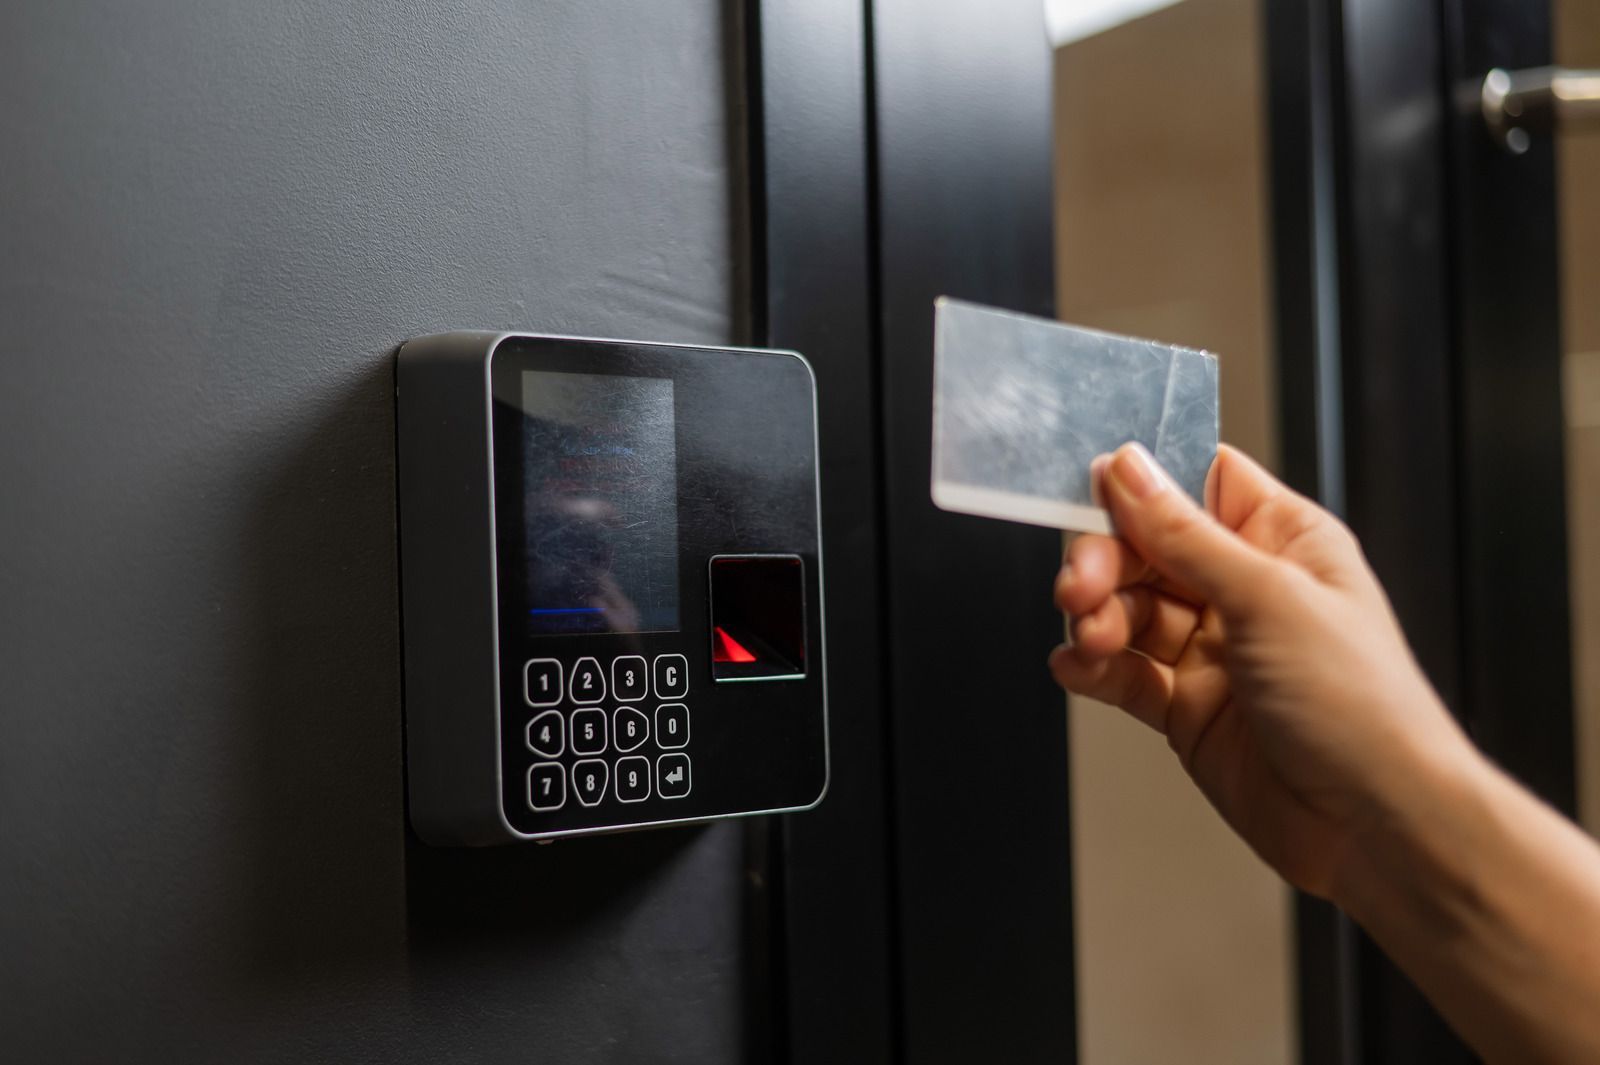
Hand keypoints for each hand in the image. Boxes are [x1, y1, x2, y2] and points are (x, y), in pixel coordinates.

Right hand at [1049, 442, 1478, 900]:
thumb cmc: (1362, 708)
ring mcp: (1214, 651)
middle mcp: (1246, 590)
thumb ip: (1187, 536)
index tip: (1095, 492)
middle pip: (1148, 548)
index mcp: (1284, 541)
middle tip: (1081, 587)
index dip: (1144, 483)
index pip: (1199, 483)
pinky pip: (1124, 673)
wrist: (1374, 825)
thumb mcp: (1269, 598)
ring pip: (1128, 611)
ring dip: (1096, 618)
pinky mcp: (1187, 707)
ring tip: (1088, 640)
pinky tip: (1077, 668)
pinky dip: (1092, 668)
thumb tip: (1130, 470)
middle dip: (1107, 563)